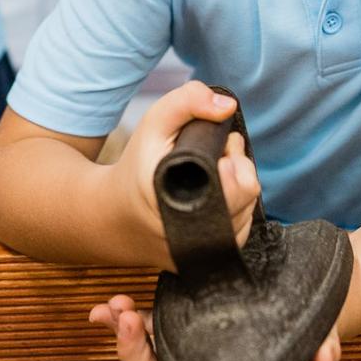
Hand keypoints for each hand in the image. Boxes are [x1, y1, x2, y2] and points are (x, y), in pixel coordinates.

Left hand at [89, 295, 341, 360]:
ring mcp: (184, 335)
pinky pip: (144, 318)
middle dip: (133, 353)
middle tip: (125, 322)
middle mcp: (198, 360)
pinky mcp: (180, 308)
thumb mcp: (317, 329)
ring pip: (143, 345)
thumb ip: (320, 347)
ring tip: (110, 308)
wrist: (300, 288)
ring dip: (121, 331)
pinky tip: (103, 306)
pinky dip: (121, 315)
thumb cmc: (305, 321)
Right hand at [105, 79, 261, 272]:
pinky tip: (217, 193)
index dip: (235, 164)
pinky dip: (235, 207)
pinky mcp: (207, 259)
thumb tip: (228, 106)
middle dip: (238, 168)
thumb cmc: (138, 165)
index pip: (238, 188)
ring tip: (213, 173)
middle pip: (247, 197)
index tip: (220, 151)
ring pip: (247, 212)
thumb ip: (188, 101)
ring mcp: (200, 253)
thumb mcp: (154, 122)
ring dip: (239, 187)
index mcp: (176, 202)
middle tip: (216, 155)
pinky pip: (240, 229)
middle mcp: (191, 236)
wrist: (113, 214)